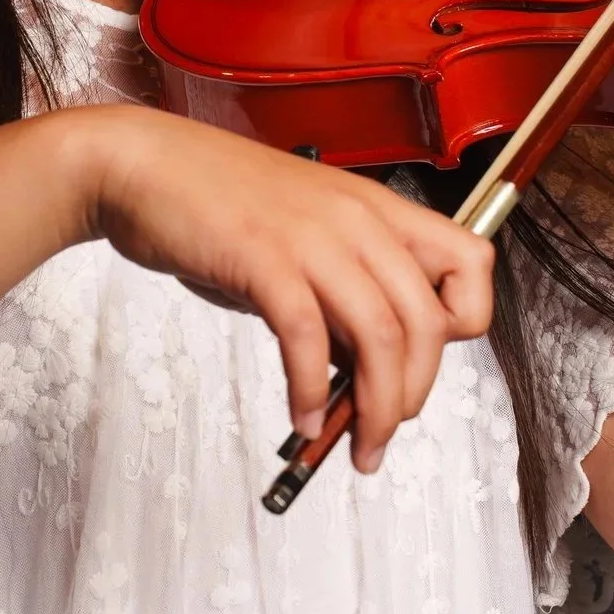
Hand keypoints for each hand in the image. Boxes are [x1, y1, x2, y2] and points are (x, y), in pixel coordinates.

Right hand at [64, 106, 493, 471]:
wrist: (142, 165)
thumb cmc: (215, 200)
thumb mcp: (302, 236)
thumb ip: (339, 291)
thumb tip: (362, 365)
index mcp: (376, 208)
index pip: (471, 261)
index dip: (464, 321)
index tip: (427, 361)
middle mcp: (356, 218)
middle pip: (427, 320)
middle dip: (414, 393)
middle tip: (386, 432)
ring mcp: (312, 236)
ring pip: (380, 335)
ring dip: (376, 409)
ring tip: (359, 448)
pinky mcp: (263, 257)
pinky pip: (306, 338)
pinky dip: (309, 390)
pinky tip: (302, 417)